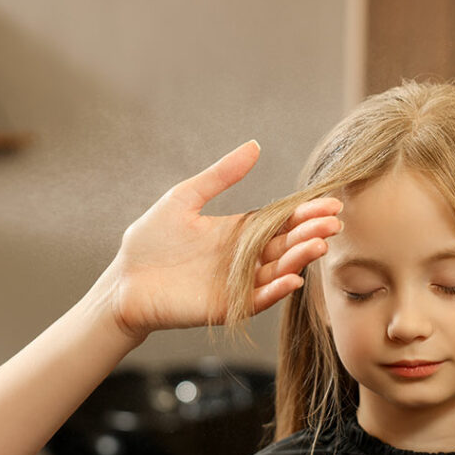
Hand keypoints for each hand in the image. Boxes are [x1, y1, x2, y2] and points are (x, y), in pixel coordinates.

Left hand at [101, 141, 342, 339]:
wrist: (123, 282)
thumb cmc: (149, 240)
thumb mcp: (184, 199)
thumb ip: (220, 176)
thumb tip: (254, 145)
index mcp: (238, 232)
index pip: (280, 222)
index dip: (304, 214)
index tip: (329, 203)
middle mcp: (243, 259)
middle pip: (284, 245)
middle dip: (309, 234)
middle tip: (331, 223)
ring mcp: (237, 285)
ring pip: (276, 272)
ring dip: (298, 260)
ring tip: (317, 245)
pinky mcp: (226, 308)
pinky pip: (256, 300)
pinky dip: (275, 291)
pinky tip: (291, 279)